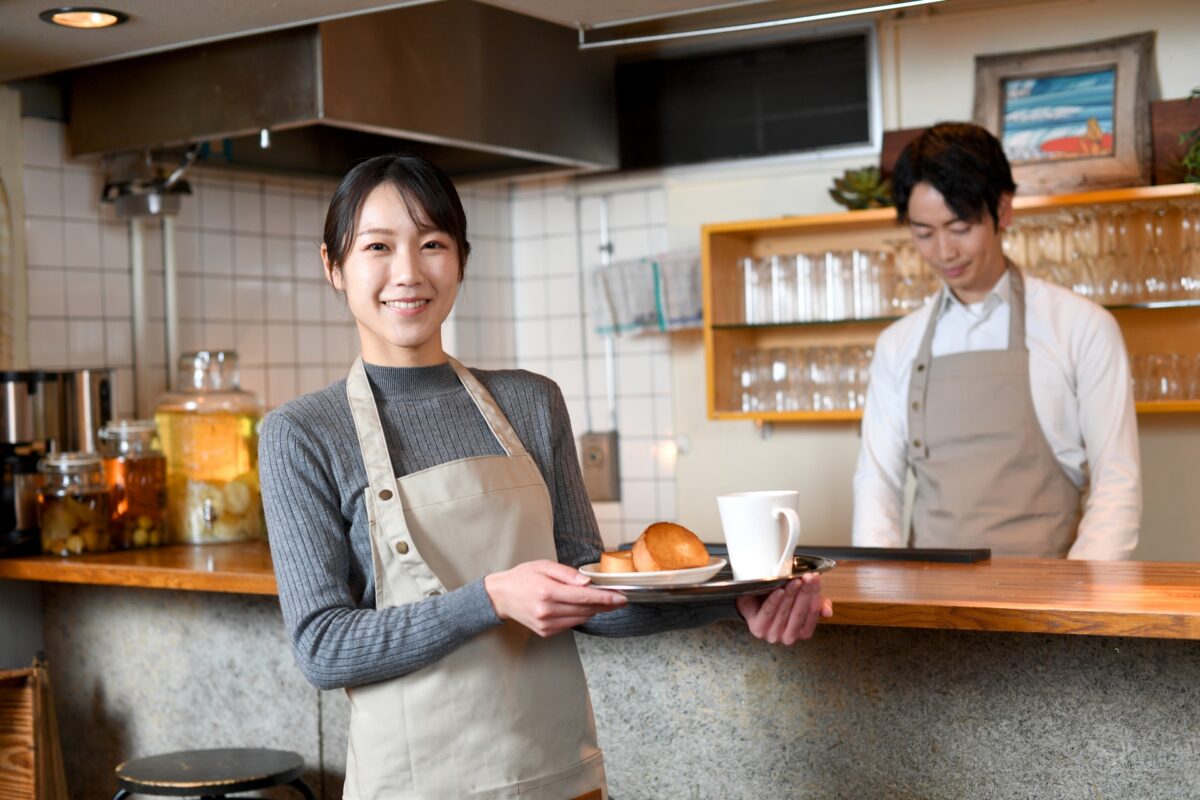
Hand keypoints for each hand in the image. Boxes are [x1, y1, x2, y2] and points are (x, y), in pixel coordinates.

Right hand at [484, 559, 626, 637]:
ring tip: (601, 601)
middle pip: (586, 609)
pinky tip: (579, 607)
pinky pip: (571, 624)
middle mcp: (547, 611)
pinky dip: (579, 615)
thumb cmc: (523, 577)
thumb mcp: (544, 566)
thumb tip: (587, 582)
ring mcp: (546, 624)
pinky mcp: (546, 632)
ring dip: (594, 610)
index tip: (621, 597)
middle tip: (618, 598)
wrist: (501, 596)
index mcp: (547, 592)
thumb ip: (567, 573)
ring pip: (581, 619)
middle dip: (605, 604)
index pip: (584, 596)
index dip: (606, 598)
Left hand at [735, 571, 831, 644]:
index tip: (815, 578)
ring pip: (784, 611)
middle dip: (805, 592)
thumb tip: (828, 612)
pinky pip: (768, 612)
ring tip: (795, 580)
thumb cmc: (781, 601)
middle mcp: (789, 637)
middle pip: (799, 612)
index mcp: (803, 632)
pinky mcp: (758, 628)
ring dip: (791, 594)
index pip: (813, 612)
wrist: (754, 600)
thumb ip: (817, 605)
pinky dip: (774, 600)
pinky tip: (780, 590)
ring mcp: (772, 635)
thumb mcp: (801, 601)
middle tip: (808, 577)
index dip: (815, 594)